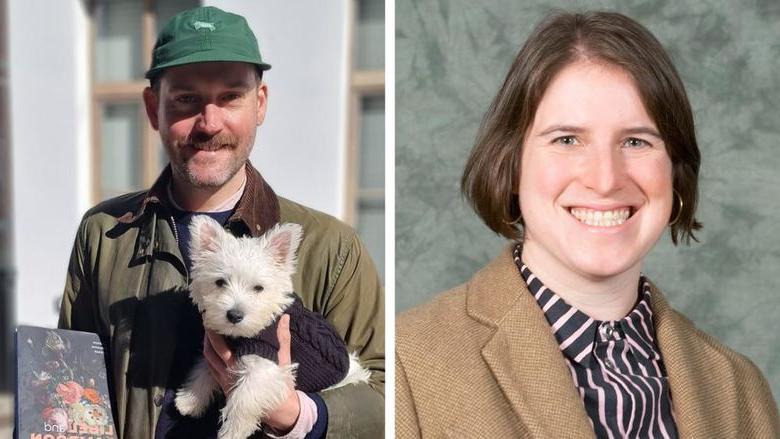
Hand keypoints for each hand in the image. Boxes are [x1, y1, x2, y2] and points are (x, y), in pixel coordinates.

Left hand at [203, 315, 300, 432]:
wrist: (279, 410)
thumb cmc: (281, 384)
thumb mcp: (283, 359)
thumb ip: (281, 337)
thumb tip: (284, 317)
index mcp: (241, 366)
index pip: (222, 347)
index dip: (216, 333)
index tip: (217, 319)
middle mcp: (229, 374)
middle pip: (211, 352)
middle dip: (208, 336)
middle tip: (209, 321)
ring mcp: (225, 382)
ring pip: (209, 361)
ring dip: (207, 346)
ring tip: (210, 332)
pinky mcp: (224, 387)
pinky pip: (211, 370)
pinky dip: (210, 357)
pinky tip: (215, 349)